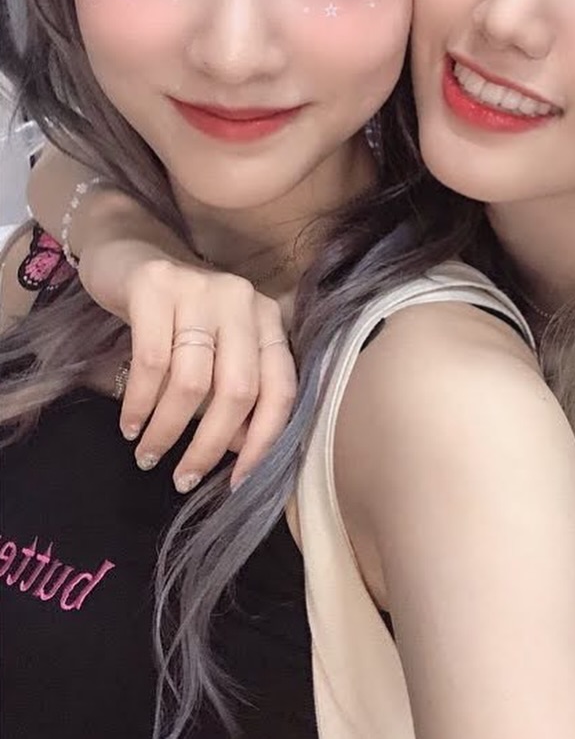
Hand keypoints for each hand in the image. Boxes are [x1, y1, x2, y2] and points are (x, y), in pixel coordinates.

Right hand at [82, 243, 295, 490]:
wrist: (129, 254)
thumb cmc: (179, 316)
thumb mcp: (217, 350)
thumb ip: (236, 393)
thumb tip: (243, 453)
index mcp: (268, 319)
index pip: (281, 387)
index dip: (265, 441)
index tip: (238, 484)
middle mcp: (243, 300)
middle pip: (238, 390)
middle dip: (210, 445)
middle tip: (183, 479)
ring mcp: (200, 289)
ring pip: (191, 382)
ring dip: (167, 430)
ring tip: (147, 454)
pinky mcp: (155, 287)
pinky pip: (151, 363)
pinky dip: (140, 404)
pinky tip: (130, 424)